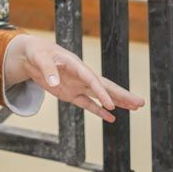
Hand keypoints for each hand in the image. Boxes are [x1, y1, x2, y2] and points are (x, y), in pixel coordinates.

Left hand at [3, 34, 144, 122]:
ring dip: (117, 102)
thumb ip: (48, 70)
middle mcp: (81, 75)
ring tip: (135, 108)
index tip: (112, 105)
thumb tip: (54, 83)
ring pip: (101, 96)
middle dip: (122, 95)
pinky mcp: (70, 94)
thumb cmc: (38, 52)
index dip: (103, 92)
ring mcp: (77, 85)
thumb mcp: (40, 58)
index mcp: (76, 64)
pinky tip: (112, 118)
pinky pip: (87, 104)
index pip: (92, 79)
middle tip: (140, 102)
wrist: (32, 55)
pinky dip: (99, 111)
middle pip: (105, 87)